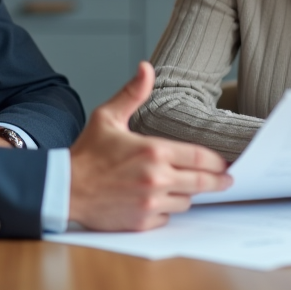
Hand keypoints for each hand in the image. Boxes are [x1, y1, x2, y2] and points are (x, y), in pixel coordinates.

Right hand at [69, 61, 232, 230]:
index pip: (200, 157)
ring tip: (185, 186)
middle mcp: (156, 179)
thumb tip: (146, 68)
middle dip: (217, 181)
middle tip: (225, 180)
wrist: (65, 189)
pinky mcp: (143, 222)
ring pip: (187, 201)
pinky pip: (168, 216)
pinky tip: (160, 199)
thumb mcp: (108, 117)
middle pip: (202, 182)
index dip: (217, 162)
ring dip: (189, 194)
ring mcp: (150, 203)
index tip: (225, 163)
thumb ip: (132, 93)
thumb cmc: (87, 154)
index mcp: (153, 151)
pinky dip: (168, 209)